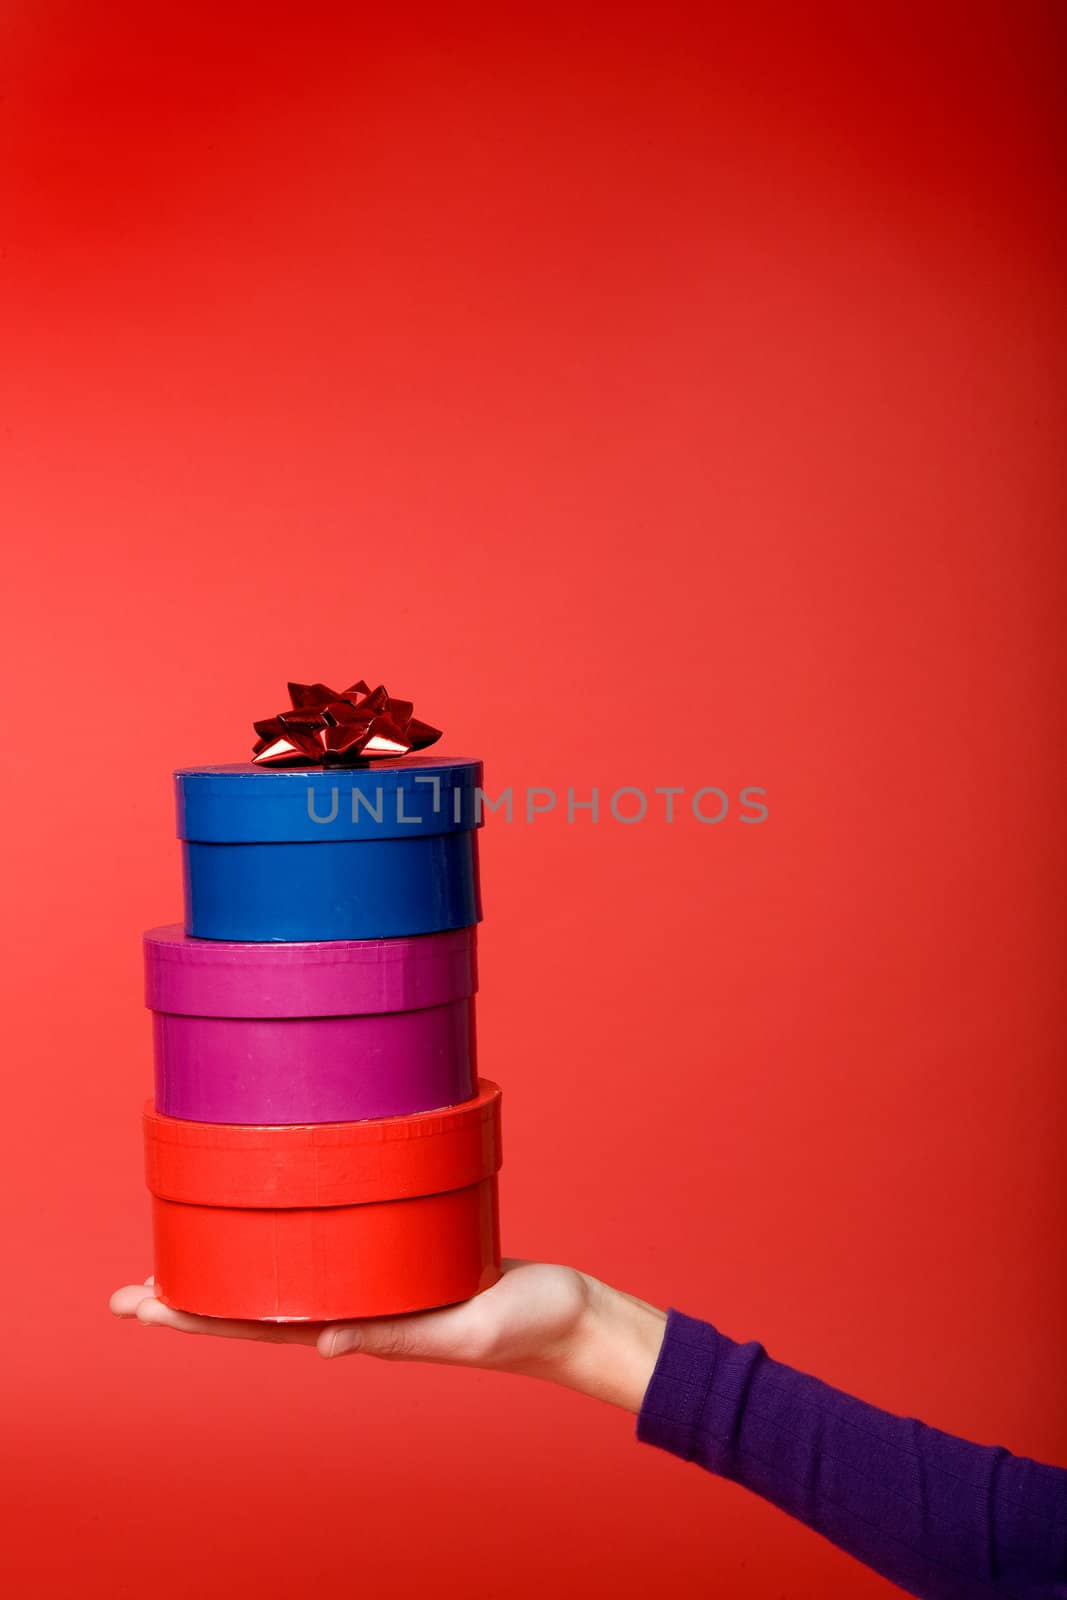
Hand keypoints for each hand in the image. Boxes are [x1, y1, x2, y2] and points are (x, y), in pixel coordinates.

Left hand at [110, 1260, 666, 1412]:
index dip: (199, 1315)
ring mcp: (378, 1284)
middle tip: (131, 1288)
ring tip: (189, 1249)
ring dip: (236, 1265)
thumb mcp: (465, 1330)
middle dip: (194, 1296)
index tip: (142, 1305)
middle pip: (260, 1302)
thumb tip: (324, 1344)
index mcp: (365, 1328)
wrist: (570, 1315)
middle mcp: (359, 1307)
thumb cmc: (526, 1324)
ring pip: (291, 1273)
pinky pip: (336, 1247)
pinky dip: (296, 1236)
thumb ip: (399, 1336)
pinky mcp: (403, 1254)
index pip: (262, 1325)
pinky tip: (282, 1217)